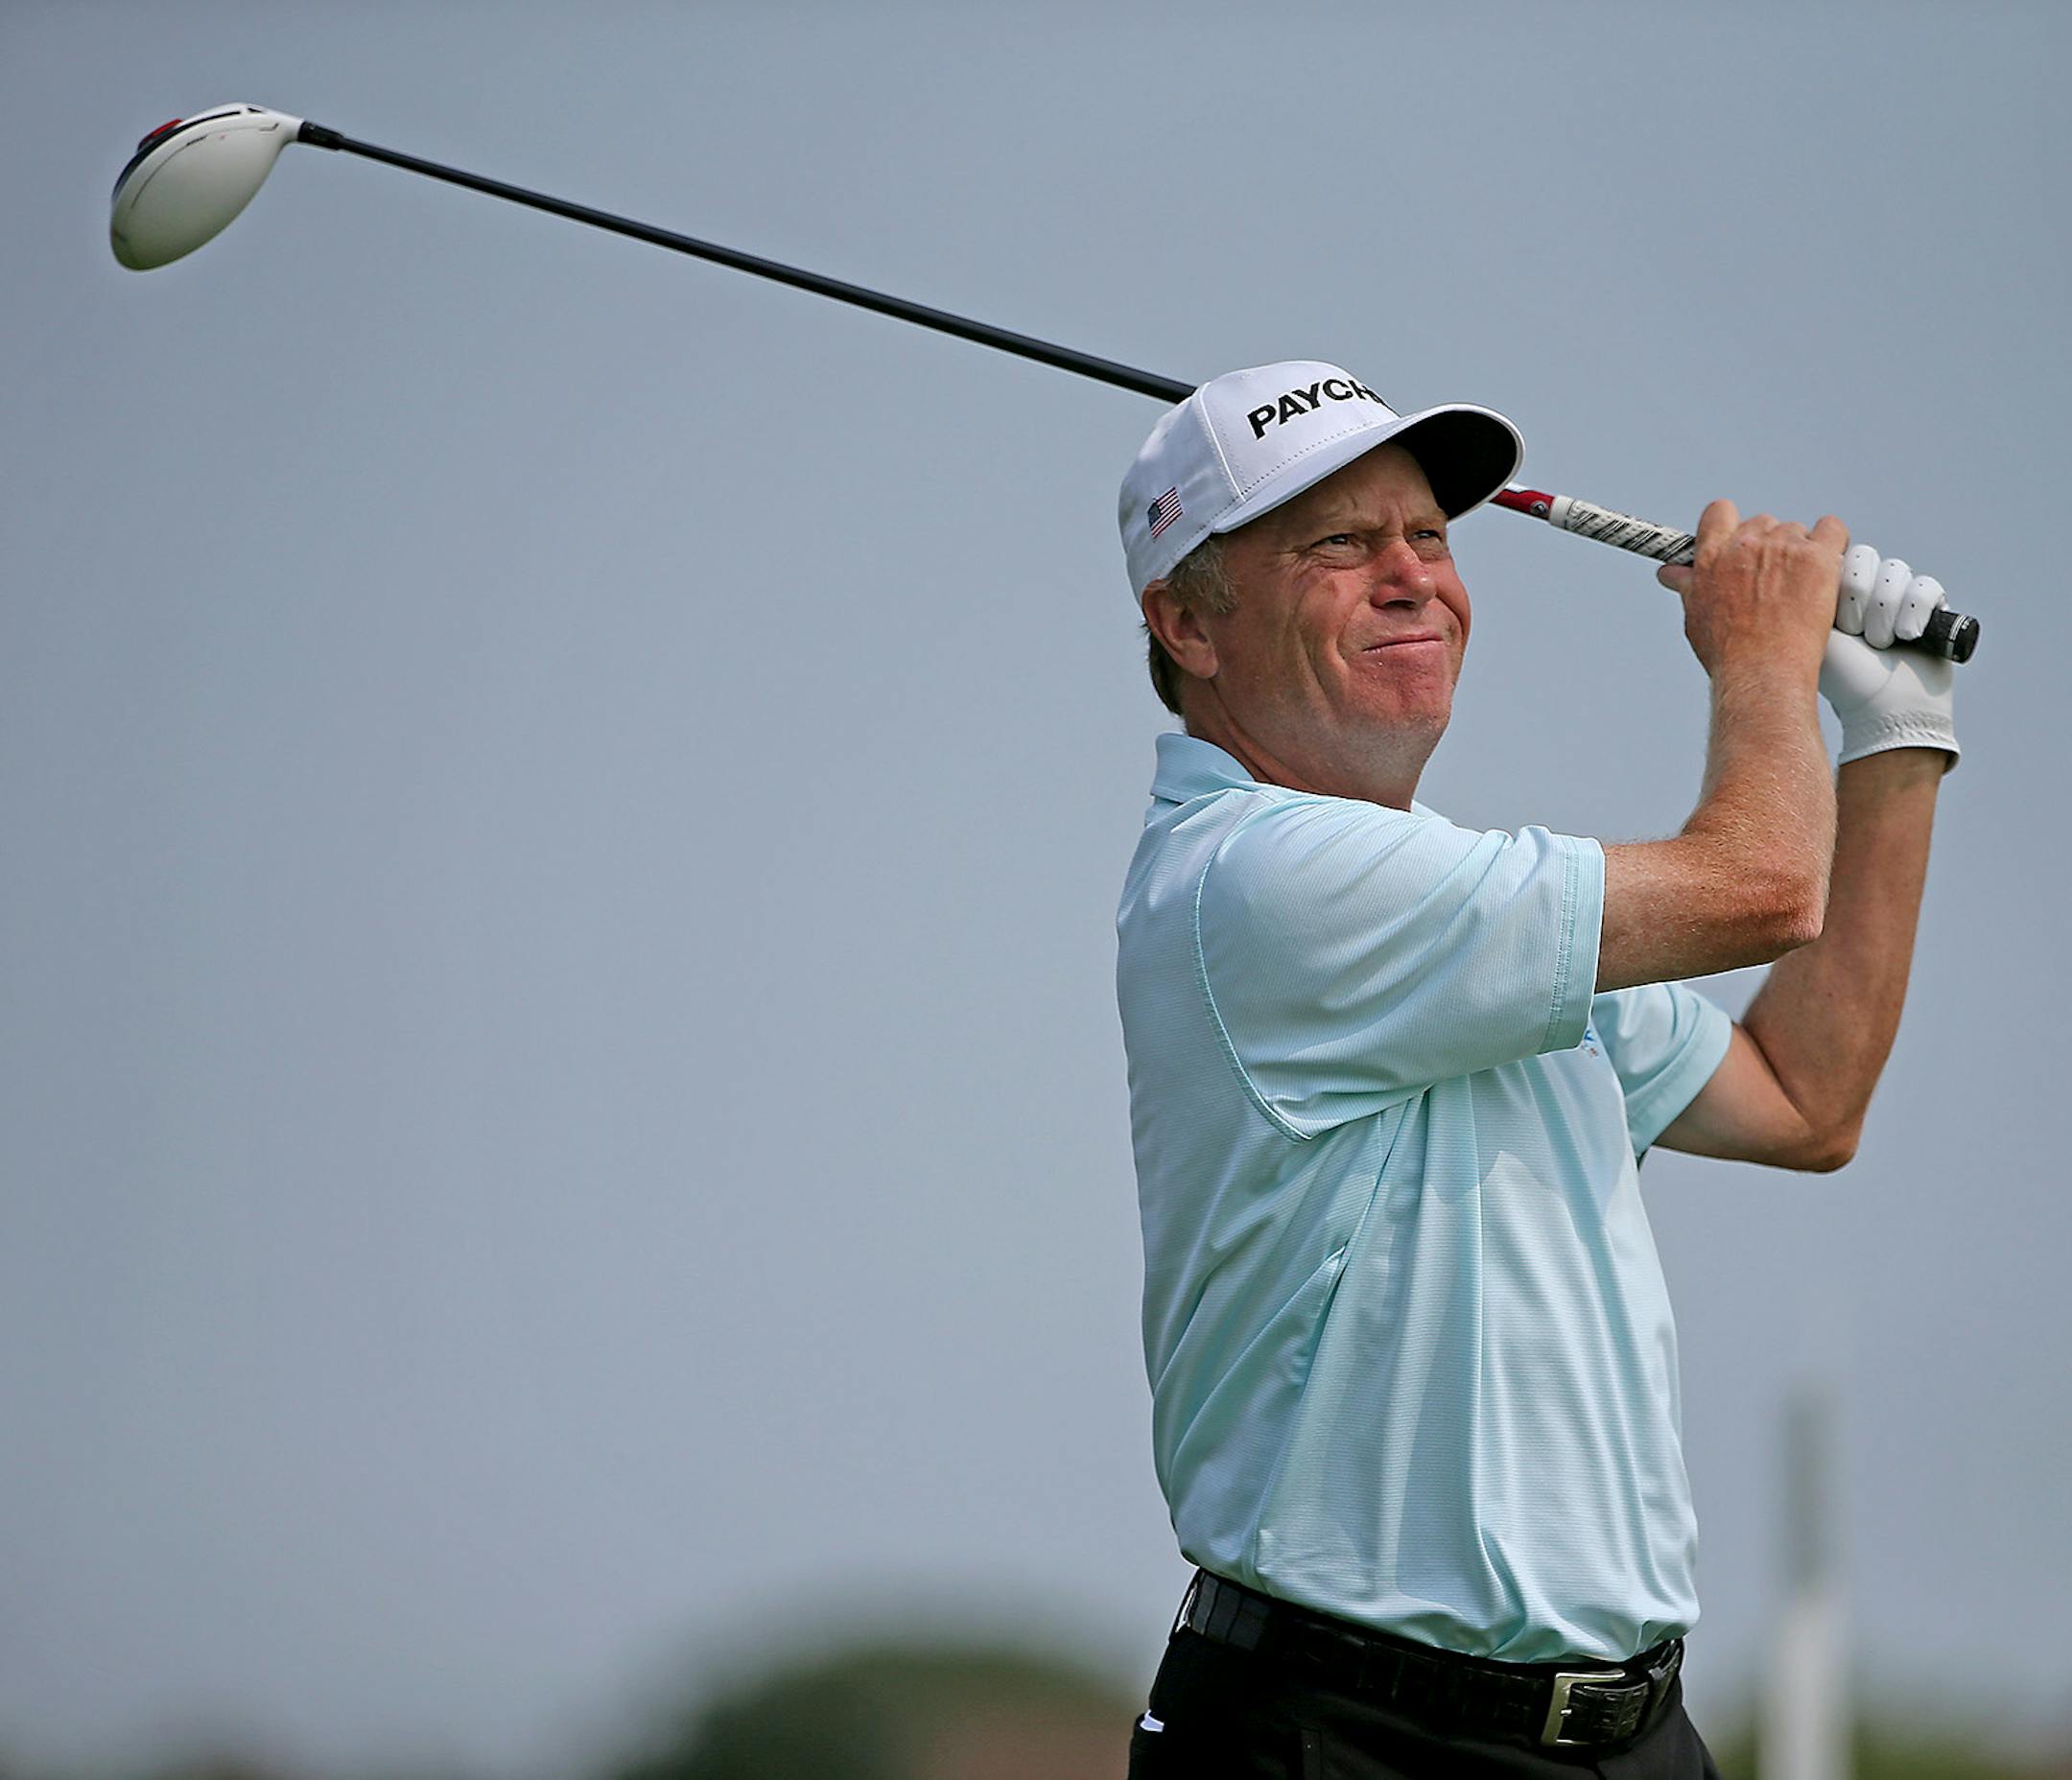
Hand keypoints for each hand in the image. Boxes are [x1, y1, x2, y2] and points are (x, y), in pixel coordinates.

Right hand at [1657, 501, 1846, 685]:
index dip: (1732, 524)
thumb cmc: (1729, 652)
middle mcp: (1745, 545)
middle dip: (1770, 545)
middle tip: (1775, 579)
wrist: (1761, 672)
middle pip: (1763, 523)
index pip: (1720, 513)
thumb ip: (1688, 585)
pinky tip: (1828, 566)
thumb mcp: (1696, 615)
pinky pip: (1831, 530)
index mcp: (1712, 556)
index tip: (1740, 541)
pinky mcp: (1816, 558)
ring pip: (1797, 531)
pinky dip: (1833, 542)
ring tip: (1801, 587)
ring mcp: (1782, 548)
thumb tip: (1671, 574)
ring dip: (1800, 551)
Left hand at [1820, 546, 1957, 768]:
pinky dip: (1914, 612)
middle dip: (1859, 598)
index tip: (1834, 621)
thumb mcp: (1810, 631)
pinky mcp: (1929, 605)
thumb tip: (1801, 556)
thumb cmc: (1841, 676)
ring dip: (1884, 611)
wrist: (1883, 708)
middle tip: (1855, 633)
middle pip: (1865, 557)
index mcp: (1833, 589)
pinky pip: (1925, 585)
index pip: (1837, 555)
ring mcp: (1898, 594)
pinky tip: (1907, 636)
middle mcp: (1866, 588)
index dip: (1837, 584)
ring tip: (1879, 643)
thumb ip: (1801, 591)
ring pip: (1894, 570)